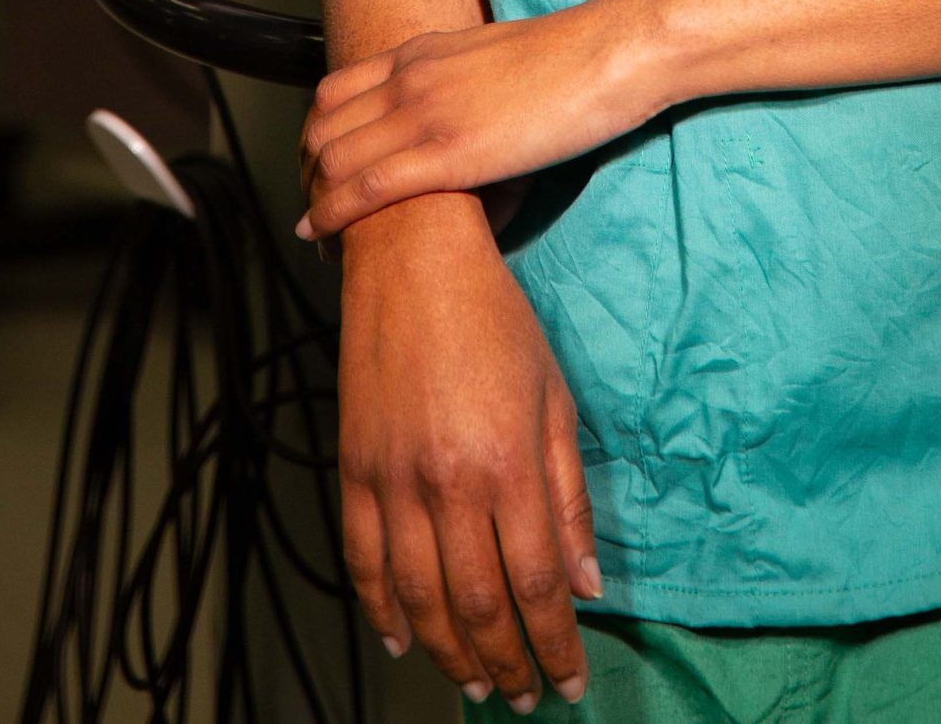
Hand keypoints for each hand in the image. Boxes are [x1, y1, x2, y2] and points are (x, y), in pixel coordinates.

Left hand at [299, 0, 660, 242]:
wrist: (606, 53)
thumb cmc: (568, 60)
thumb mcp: (493, 60)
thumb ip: (458, 85)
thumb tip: (457, 125)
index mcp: (420, 52)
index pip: (333, 92)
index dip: (313, 137)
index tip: (315, 172)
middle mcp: (409, 78)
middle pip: (321, 127)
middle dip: (304, 174)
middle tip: (312, 210)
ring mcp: (424, 113)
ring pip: (332, 159)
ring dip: (314, 201)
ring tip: (316, 236)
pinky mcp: (448, 153)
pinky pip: (366, 188)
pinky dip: (334, 215)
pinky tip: (323, 237)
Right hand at [337, 192, 599, 708]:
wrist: (412, 259)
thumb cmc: (495, 320)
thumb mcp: (554, 399)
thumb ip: (568, 498)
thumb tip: (585, 584)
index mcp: (508, 464)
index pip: (535, 586)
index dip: (554, 647)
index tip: (569, 683)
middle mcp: (448, 483)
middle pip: (477, 607)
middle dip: (506, 664)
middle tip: (524, 696)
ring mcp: (393, 479)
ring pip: (418, 600)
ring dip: (450, 655)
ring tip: (478, 683)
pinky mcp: (354, 469)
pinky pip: (363, 562)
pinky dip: (381, 612)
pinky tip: (405, 641)